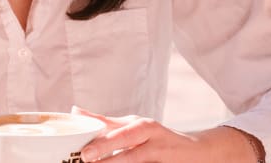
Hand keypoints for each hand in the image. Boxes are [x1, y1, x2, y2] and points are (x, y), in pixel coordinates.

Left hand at [72, 107, 259, 162]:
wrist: (196, 150)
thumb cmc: (156, 140)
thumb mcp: (134, 129)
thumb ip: (108, 124)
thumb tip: (76, 112)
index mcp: (137, 123)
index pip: (111, 123)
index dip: (92, 124)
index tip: (74, 125)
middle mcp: (149, 132)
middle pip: (125, 136)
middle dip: (105, 145)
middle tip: (86, 154)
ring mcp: (159, 147)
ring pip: (136, 155)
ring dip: (118, 160)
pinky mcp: (167, 161)